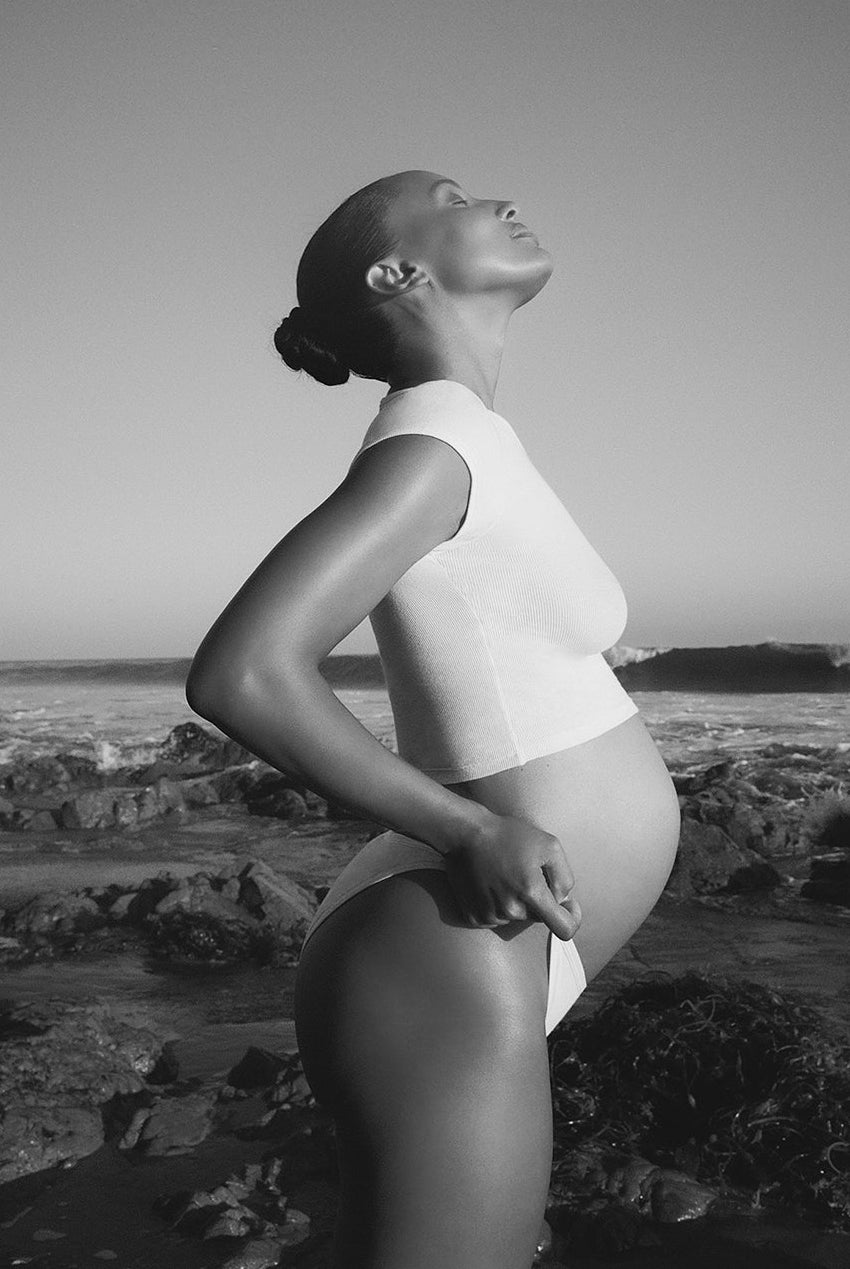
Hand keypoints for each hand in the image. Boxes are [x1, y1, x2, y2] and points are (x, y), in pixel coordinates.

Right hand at [442, 811, 581, 940]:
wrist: (466, 834)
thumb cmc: (507, 835)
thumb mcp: (550, 845)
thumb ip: (565, 877)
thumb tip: (563, 900)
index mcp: (532, 892)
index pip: (564, 928)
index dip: (572, 918)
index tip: (568, 905)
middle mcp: (511, 909)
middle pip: (538, 917)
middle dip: (537, 898)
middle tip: (524, 872)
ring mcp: (491, 915)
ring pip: (517, 917)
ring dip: (516, 901)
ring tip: (505, 874)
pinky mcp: (474, 916)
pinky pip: (497, 918)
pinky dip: (498, 904)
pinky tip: (491, 883)